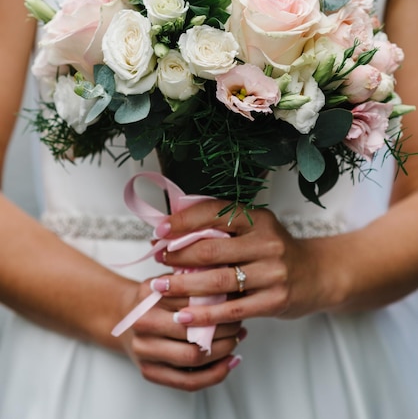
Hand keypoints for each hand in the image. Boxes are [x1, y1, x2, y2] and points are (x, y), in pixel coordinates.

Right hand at [118, 277, 245, 390]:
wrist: (125, 317)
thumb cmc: (155, 297)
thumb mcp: (168, 279)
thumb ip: (191, 276)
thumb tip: (229, 274)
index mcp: (149, 295)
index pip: (192, 300)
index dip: (219, 301)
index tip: (236, 299)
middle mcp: (143, 323)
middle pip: (193, 330)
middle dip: (223, 327)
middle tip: (239, 320)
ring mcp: (144, 351)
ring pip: (193, 357)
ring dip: (222, 349)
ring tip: (236, 338)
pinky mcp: (150, 372)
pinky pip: (188, 381)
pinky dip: (215, 373)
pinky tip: (230, 361)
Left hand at [152, 199, 331, 327]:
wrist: (317, 275)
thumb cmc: (275, 250)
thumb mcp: (256, 229)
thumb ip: (223, 227)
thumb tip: (174, 229)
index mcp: (258, 218)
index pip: (214, 213)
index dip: (182, 221)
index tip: (159, 231)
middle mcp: (267, 242)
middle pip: (211, 249)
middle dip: (177, 254)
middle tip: (157, 259)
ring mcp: (272, 272)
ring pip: (217, 280)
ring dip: (183, 285)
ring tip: (160, 287)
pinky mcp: (274, 300)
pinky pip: (232, 309)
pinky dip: (204, 315)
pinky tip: (184, 316)